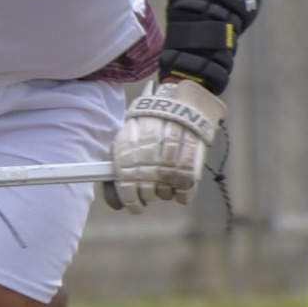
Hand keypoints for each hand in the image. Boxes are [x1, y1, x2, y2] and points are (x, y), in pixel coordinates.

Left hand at [110, 78, 225, 212]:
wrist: (182, 101)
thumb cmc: (149, 122)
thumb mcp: (128, 135)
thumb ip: (118, 165)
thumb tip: (115, 202)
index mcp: (128, 147)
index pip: (125, 185)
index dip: (130, 200)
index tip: (135, 206)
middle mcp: (148, 152)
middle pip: (147, 190)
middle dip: (148, 196)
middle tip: (150, 193)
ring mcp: (171, 156)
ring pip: (165, 191)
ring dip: (164, 193)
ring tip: (165, 183)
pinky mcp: (193, 160)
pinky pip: (186, 188)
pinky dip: (183, 194)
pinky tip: (180, 189)